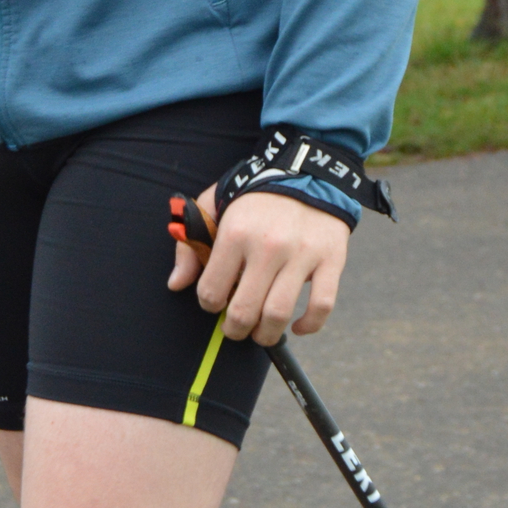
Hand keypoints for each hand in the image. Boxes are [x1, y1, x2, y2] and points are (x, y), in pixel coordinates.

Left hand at [166, 185, 350, 345]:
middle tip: (236, 329)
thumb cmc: (255, 193)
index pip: (211, 291)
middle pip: (244, 310)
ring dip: (266, 335)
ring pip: (279, 314)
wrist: (310, 171)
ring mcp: (302, 255)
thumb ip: (189, 244)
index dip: (210, 305)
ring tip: (262, 333)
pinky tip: (298, 327)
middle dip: (235, 330)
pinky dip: (310, 325)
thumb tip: (176, 285)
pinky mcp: (331, 260)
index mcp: (235, 233)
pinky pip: (322, 305)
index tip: (216, 303)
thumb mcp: (214, 204)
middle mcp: (268, 246)